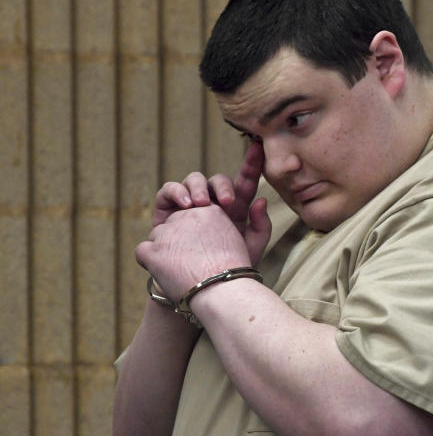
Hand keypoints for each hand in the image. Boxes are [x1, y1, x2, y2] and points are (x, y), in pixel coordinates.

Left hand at [135, 204, 251, 301]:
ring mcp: (167, 231)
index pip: (194, 210)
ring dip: (164, 249)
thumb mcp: (255, 243)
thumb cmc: (239, 272)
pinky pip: (143, 251)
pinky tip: (163, 273)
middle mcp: (187, 215)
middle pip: (173, 221)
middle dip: (177, 235)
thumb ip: (259, 222)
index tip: (200, 243)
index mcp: (211, 210)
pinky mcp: (152, 249)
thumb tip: (260, 200)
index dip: (195, 227)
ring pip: (157, 235)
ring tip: (179, 267)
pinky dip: (150, 262)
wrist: (222, 292)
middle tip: (188, 254)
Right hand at [151, 144, 271, 263]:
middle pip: (217, 180)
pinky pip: (169, 191)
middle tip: (227, 201)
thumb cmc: (227, 269)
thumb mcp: (251, 250)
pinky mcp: (168, 210)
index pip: (244, 182)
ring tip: (201, 204)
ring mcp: (190, 204)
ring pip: (194, 180)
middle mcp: (212, 202)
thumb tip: (262, 200)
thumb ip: (261, 227)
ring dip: (198, 187)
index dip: (251, 164)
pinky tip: (185, 204)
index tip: (259, 148)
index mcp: (235, 208)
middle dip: (222, 185)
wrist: (198, 287)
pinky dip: (176, 192)